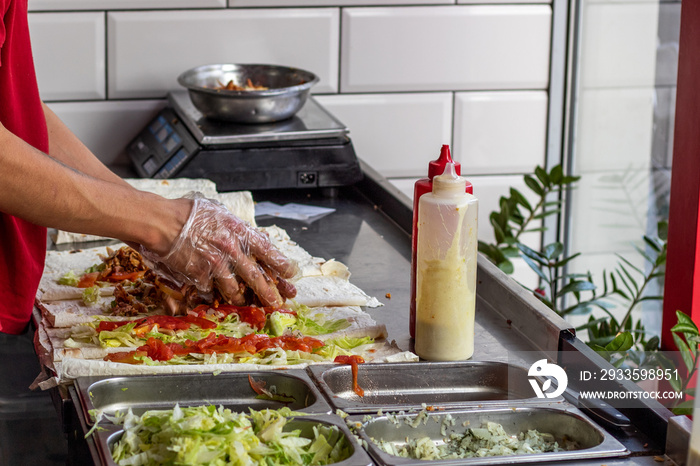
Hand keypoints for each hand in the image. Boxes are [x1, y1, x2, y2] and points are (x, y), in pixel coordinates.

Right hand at [140, 193, 297, 306]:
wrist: (161, 222)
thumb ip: (235, 227)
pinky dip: (213, 292)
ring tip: (245, 302)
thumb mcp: (219, 212)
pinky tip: (213, 293)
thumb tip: (250, 237)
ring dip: (241, 297)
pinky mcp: (200, 277)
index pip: (268, 252)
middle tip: (278, 301)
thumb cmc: (187, 213)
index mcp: (239, 232)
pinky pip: (211, 290)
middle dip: (270, 292)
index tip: (291, 273)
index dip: (282, 265)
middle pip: (256, 277)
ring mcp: (216, 266)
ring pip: (235, 289)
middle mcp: (231, 250)